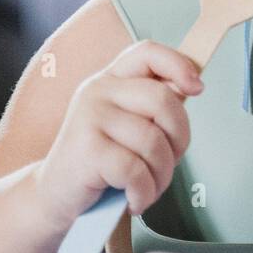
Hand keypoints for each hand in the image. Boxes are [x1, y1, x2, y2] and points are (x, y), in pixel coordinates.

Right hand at [33, 40, 202, 229]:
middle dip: (179, 140)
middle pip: (162, 100)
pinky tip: (134, 200)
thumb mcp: (125, 125)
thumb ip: (152, 106)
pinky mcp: (87, 151)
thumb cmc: (99, 163)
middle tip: (168, 164)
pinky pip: (136, 171)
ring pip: (153, 141)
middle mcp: (98, 91)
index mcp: (110, 79)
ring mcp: (90, 118)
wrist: (54, 197)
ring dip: (161, 175)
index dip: (178, 65)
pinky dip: (144, 193)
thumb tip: (192, 87)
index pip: (148, 52)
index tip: (197, 88)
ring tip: (148, 188)